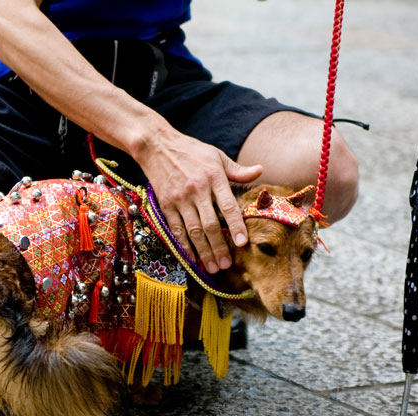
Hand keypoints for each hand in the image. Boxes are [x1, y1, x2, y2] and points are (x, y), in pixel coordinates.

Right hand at [137, 132, 262, 273]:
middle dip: (219, 247)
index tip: (242, 243)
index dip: (235, 225)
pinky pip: (176, 229)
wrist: (156, 146)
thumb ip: (238, 170)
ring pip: (193, 231)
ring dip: (203, 251)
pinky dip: (184, 245)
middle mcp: (197, 189)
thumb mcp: (216, 155)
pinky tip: (192, 258)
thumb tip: (260, 171)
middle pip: (210, 224)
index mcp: (213, 177)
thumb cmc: (191, 151)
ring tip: (212, 267)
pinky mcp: (166, 204)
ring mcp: (180, 198)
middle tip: (226, 265)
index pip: (227, 205)